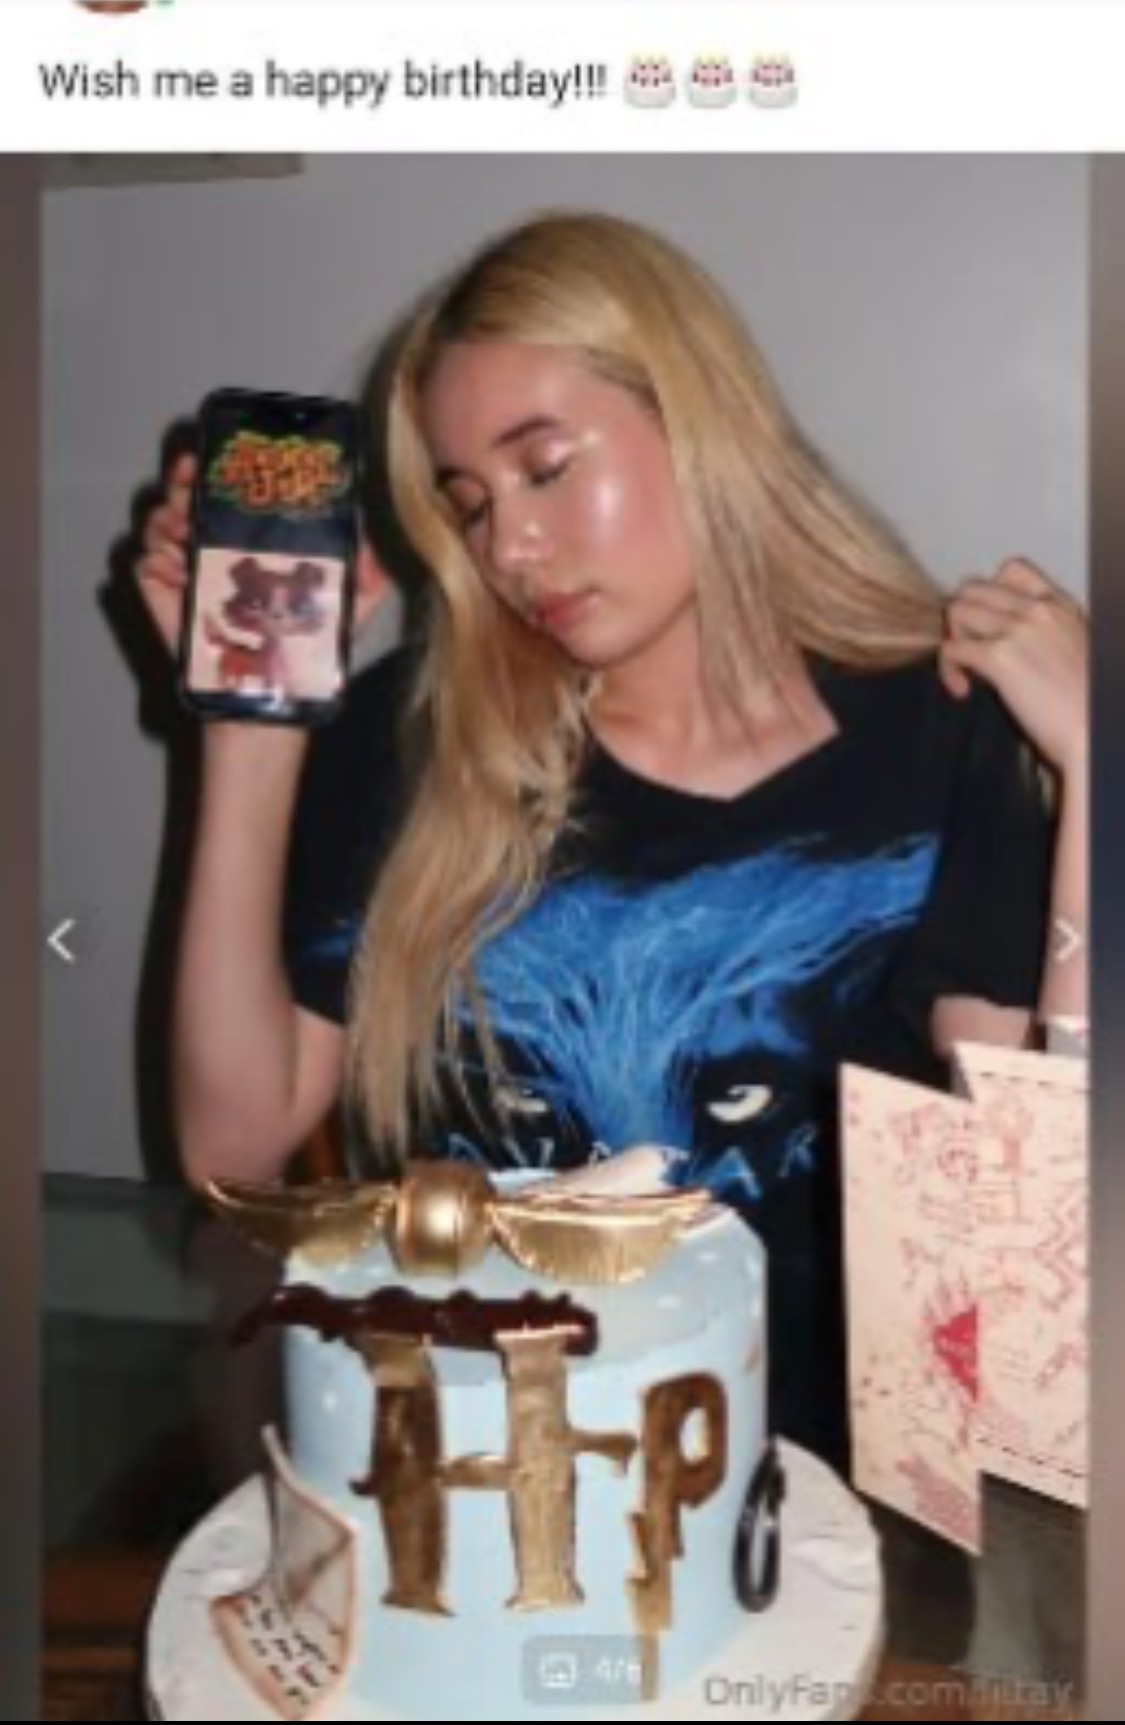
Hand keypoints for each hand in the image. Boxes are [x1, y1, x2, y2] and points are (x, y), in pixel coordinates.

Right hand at [134, 450, 393, 658]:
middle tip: (190, 481)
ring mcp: (183, 570)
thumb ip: (363, 571)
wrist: (271, 693)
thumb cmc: (305, 647)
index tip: (210, 456)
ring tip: (186, 533)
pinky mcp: (161, 598)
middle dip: (183, 482)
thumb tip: (367, 539)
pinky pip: (144, 565)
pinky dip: (155, 563)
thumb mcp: (346, 604)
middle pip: (183, 495)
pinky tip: (179, 575)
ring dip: (167, 519)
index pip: (226, 491)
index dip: (214, 467)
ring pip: (157, 522)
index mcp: (250, 540)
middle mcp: (213, 547)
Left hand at [939, 557, 1088, 779]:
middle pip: (973, 588)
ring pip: (956, 610)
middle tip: (968, 649)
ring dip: (952, 639)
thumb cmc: (1085, 704)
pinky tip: (962, 689)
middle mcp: (1038, 610)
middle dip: (962, 618)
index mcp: (1059, 605)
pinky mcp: (999, 657)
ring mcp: (1017, 630)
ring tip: (966, 669)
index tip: (987, 623)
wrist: (1093, 731)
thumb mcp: (1074, 648)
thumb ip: (1044, 633)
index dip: (987, 594)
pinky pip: (951, 648)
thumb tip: (1007, 640)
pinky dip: (948, 669)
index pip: (1010, 570)